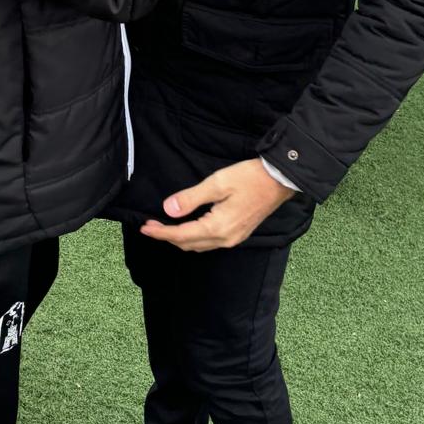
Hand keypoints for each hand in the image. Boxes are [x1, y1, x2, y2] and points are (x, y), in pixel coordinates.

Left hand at [141, 159, 293, 250]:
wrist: (279, 181)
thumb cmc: (249, 178)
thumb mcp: (217, 183)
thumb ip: (191, 198)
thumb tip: (168, 209)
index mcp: (218, 227)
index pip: (182, 234)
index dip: (161, 233)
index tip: (144, 227)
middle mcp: (225, 239)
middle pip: (188, 244)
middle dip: (167, 237)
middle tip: (148, 227)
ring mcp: (233, 239)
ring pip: (199, 245)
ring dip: (179, 239)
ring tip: (163, 228)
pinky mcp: (238, 234)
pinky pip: (209, 243)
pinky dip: (193, 238)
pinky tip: (187, 229)